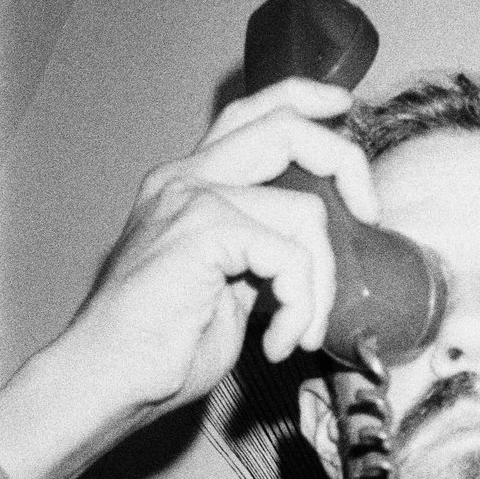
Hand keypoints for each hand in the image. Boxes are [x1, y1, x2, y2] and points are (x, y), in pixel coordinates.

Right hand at [0, 78, 378, 478]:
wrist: (110, 378)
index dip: (303, 99)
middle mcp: (187, 179)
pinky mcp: (202, 232)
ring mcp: (192, 200)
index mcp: (190, 185)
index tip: (343, 109)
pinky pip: (290, 256)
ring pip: (306, 212)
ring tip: (298, 334)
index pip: (251, 115)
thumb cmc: (163, 347)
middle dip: (346, 163)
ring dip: (319, 286)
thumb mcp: (228, 289)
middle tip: (369, 217)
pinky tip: (278, 342)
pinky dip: (300, 306)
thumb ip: (262, 255)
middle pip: (286, 129)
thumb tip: (311, 259)